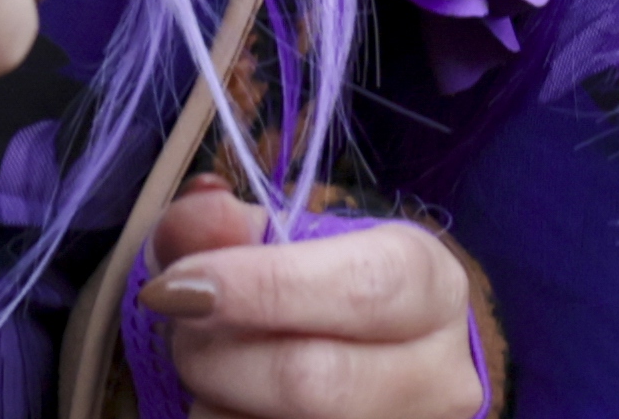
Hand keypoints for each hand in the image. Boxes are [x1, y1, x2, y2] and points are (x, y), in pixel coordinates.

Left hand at [141, 193, 485, 418]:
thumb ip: (227, 222)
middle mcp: (440, 375)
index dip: (260, 287)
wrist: (378, 358)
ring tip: (211, 367)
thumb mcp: (287, 238)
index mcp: (430, 286)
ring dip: (213, 401)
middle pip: (313, 381)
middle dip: (216, 354)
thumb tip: (198, 218)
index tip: (179, 286)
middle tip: (181, 328)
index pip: (361, 289)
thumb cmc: (321, 287)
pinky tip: (230, 404)